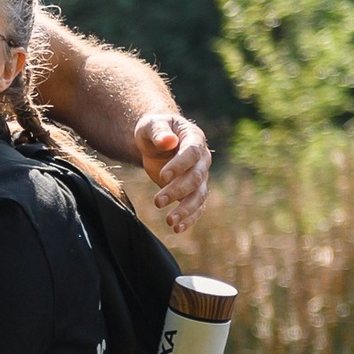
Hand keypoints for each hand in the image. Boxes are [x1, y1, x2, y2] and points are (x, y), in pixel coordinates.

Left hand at [133, 112, 209, 233]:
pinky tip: (178, 229)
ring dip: (186, 209)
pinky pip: (197, 206)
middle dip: (177, 191)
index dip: (180, 165)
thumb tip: (168, 141)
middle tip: (157, 202)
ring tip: (170, 222)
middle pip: (196, 178)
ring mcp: (200, 176)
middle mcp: (202, 159)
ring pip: (199, 195)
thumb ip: (159, 132)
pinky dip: (189, 218)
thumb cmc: (154, 129)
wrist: (157, 140)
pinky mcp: (193, 190)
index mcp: (194, 139)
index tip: (163, 176)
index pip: (192, 153)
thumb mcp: (151, 125)